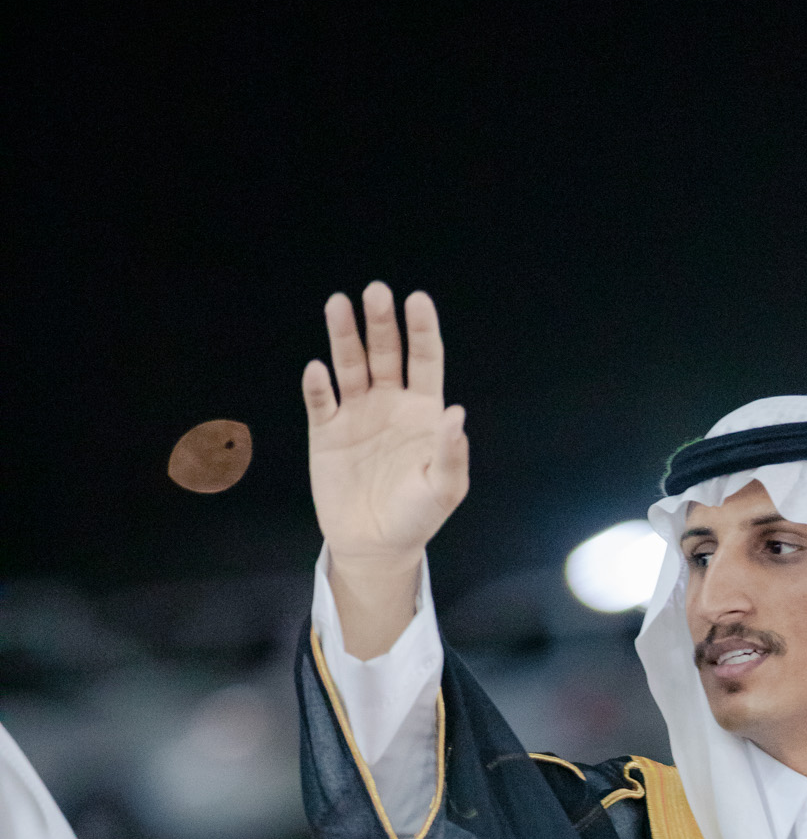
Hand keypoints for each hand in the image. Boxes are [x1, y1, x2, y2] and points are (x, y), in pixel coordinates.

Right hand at [302, 283, 469, 656]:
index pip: (424, 359)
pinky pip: (321, 402)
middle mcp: (389, 402)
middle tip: (376, 293)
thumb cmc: (417, 516)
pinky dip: (318, 386)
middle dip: (381, 322)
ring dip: (345, 336)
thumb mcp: (444, 489)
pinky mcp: (326, 432)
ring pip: (350, 365)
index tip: (417, 300)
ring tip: (339, 305)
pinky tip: (318, 371)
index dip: (421, 330)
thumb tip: (456, 414)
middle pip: (385, 352)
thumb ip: (451, 453)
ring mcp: (356, 413)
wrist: (376, 545)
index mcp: (423, 410)